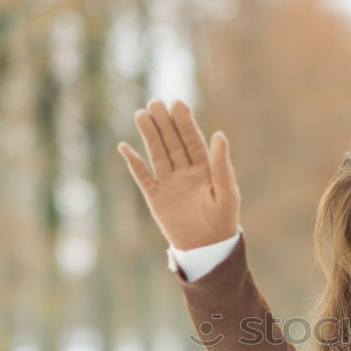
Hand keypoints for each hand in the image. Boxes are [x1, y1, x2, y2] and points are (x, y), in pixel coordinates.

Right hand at [117, 99, 239, 249]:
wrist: (207, 248)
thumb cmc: (223, 220)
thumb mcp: (226, 192)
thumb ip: (221, 164)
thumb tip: (219, 134)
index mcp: (204, 169)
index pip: (192, 140)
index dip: (185, 122)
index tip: (178, 103)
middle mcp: (185, 173)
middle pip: (172, 143)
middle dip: (164, 123)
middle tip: (155, 103)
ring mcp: (169, 184)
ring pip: (157, 154)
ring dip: (149, 135)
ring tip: (141, 114)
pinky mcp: (155, 198)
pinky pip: (142, 177)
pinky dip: (133, 163)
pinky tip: (124, 147)